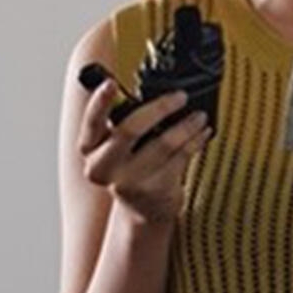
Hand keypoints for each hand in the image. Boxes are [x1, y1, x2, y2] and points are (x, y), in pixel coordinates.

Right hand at [79, 84, 208, 224]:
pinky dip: (195, 140)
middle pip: (130, 130)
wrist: (144, 209)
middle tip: (181, 96)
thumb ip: (125, 120)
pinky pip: (181, 156)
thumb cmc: (133, 166)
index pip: (91, 122)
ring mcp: (129, 181)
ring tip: (199, 116)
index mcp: (90, 149)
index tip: (110, 83)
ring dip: (187, 125)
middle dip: (160, 108)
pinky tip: (202, 133)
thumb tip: (152, 86)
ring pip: (164, 143)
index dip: (99, 102)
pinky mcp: (155, 189)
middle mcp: (103, 167)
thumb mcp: (119, 146)